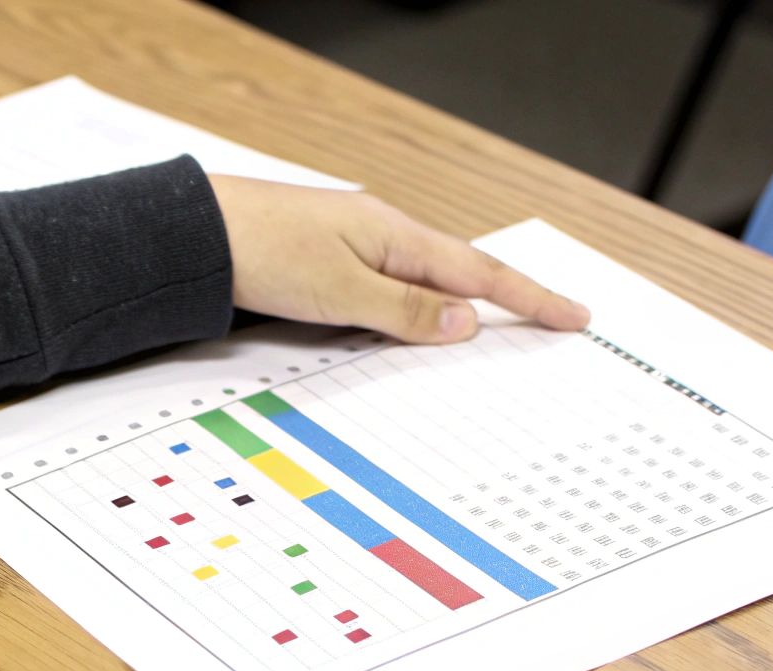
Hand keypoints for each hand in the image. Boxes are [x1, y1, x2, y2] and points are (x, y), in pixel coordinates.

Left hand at [207, 175, 591, 342]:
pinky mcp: (328, 266)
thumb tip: (467, 321)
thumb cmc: (264, 252)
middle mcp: (383, 237)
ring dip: (457, 313)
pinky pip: (389, 293)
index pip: (480, 273)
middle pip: (460, 276)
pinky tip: (418, 329)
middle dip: (508, 302)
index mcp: (396, 236)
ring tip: (502, 332)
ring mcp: (356, 250)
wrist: (198, 237)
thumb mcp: (343, 291)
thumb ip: (406, 310)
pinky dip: (414, 314)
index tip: (575, 316)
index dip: (531, 298)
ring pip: (423, 288)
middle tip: (554, 323)